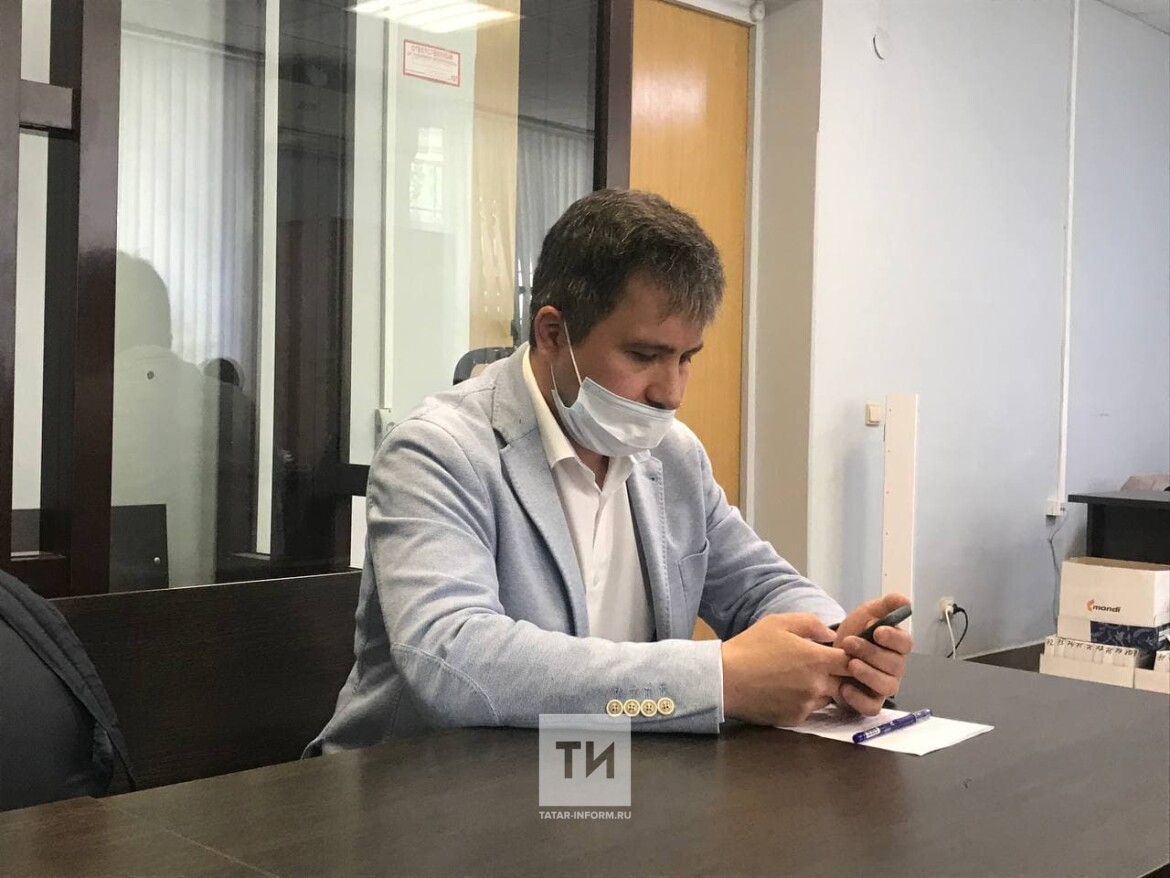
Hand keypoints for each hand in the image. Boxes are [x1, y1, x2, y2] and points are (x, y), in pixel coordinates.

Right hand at [720, 613, 850, 726]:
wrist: (724, 680)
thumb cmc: (750, 647)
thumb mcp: (778, 623)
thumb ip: (810, 624)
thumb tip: (830, 634)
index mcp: (817, 659)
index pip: (853, 662)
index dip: (853, 657)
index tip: (842, 653)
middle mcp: (817, 685)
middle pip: (846, 683)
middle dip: (839, 674)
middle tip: (821, 665)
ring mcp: (807, 705)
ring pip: (829, 697)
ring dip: (822, 688)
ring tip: (799, 677)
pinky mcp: (795, 719)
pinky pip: (810, 709)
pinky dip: (804, 700)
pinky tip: (785, 690)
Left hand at [832, 593, 912, 715]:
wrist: (830, 654)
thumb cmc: (855, 633)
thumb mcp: (867, 614)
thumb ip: (885, 606)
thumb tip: (905, 599)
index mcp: (897, 646)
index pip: (905, 644)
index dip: (893, 638)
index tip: (877, 631)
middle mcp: (895, 668)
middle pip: (895, 665)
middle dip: (872, 653)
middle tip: (849, 643)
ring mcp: (883, 687)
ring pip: (887, 686)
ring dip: (868, 674)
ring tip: (850, 664)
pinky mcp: (870, 702)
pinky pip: (872, 707)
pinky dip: (859, 699)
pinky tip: (844, 687)